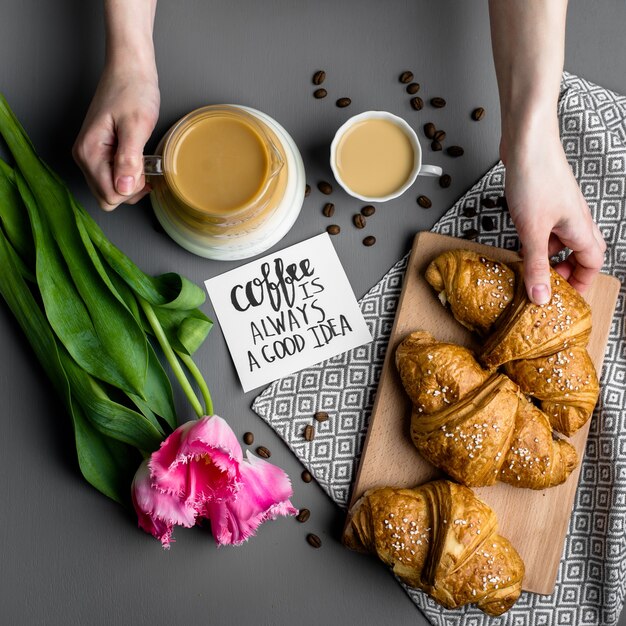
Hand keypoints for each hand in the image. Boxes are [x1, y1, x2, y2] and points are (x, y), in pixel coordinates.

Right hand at [73, 63, 159, 210]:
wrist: (129, 70)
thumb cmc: (133, 91)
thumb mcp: (136, 126)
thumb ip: (128, 159)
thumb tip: (123, 188)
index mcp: (89, 153)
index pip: (109, 196)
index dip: (131, 189)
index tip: (143, 168)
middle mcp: (85, 157)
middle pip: (108, 197)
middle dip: (130, 189)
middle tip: (144, 164)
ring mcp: (91, 156)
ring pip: (111, 190)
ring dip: (130, 183)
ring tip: (142, 160)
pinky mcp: (100, 153)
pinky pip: (113, 178)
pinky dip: (128, 176)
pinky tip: (138, 161)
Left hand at [502, 130, 605, 303]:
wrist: (526, 141)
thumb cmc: (535, 178)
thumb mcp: (532, 231)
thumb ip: (535, 265)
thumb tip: (541, 296)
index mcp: (580, 228)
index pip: (592, 262)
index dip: (581, 281)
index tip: (565, 296)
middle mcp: (574, 218)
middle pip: (579, 252)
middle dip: (564, 270)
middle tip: (545, 283)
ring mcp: (559, 208)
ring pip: (558, 240)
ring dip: (546, 255)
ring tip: (526, 266)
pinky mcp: (542, 200)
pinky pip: (544, 228)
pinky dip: (535, 240)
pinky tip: (517, 243)